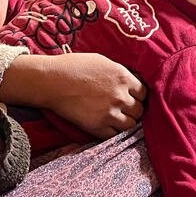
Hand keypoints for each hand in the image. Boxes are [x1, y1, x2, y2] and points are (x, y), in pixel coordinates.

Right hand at [1, 52, 147, 138]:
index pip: (144, 93)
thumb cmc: (73, 66)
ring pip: (130, 125)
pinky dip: (113, 132)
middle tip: (125, 109)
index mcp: (123, 77)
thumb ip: (119, 72)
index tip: (133, 97)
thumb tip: (128, 80)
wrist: (51, 80)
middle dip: (134, 110)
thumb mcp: (102, 61)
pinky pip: (115, 135)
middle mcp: (121, 96)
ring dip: (126, 122)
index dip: (138, 96)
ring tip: (117, 119)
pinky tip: (107, 126)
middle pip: (139, 110)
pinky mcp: (98, 127)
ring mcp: (110, 113)